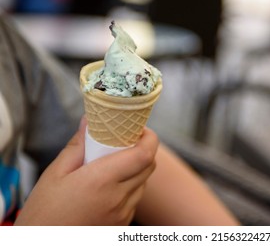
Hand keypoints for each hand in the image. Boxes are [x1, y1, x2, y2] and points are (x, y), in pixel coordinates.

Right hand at [15, 118, 158, 224]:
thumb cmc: (44, 212)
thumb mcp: (55, 174)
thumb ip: (77, 146)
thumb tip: (90, 122)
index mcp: (101, 181)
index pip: (144, 155)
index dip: (149, 138)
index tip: (140, 129)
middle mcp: (118, 199)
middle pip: (149, 166)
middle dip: (143, 149)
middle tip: (126, 142)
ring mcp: (123, 214)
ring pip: (144, 182)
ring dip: (137, 169)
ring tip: (115, 165)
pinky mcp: (122, 224)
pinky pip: (135, 199)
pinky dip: (130, 187)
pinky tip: (111, 186)